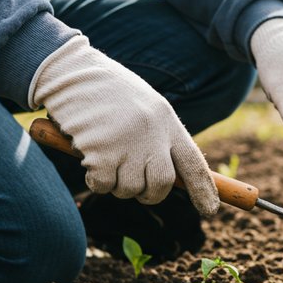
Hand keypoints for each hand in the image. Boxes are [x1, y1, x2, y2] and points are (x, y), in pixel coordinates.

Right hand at [29, 35, 218, 214]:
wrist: (71, 71)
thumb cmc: (105, 91)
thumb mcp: (142, 106)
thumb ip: (156, 136)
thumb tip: (164, 178)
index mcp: (166, 119)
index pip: (193, 162)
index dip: (203, 189)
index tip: (210, 211)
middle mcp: (152, 133)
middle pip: (162, 184)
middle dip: (149, 194)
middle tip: (134, 188)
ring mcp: (127, 143)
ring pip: (130, 189)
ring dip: (116, 185)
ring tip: (104, 160)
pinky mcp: (101, 152)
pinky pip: (103, 186)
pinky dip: (96, 181)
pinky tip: (89, 160)